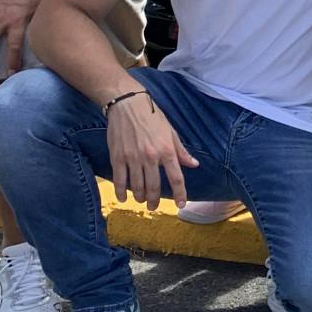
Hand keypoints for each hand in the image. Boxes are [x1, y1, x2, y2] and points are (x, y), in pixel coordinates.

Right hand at [105, 91, 198, 209]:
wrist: (128, 105)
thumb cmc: (152, 117)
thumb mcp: (171, 132)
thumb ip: (181, 151)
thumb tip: (194, 164)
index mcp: (166, 150)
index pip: (176, 178)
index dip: (180, 193)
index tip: (181, 204)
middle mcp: (150, 157)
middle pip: (154, 186)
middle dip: (155, 200)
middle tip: (154, 206)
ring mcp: (133, 158)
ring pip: (137, 186)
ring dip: (140, 197)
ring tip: (141, 201)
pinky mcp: (117, 157)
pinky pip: (119, 180)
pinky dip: (121, 192)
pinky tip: (123, 198)